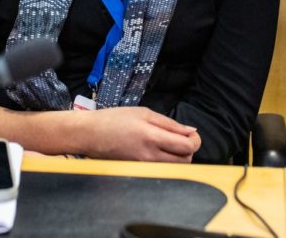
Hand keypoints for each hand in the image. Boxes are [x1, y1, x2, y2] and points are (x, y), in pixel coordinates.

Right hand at [81, 106, 200, 162]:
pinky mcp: (139, 172)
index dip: (195, 141)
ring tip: (169, 145)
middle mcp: (149, 156)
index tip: (191, 134)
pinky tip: (158, 152)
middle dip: (189, 150)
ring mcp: (144, 167)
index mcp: (151, 137)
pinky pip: (162, 171)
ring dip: (179, 158)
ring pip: (175, 169)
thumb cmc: (114, 119)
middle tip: (182, 139)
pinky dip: (166, 163)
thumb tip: (190, 130)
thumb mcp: (143, 113)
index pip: (187, 146)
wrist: (90, 134)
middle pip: (185, 161)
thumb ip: (169, 123)